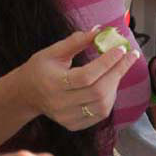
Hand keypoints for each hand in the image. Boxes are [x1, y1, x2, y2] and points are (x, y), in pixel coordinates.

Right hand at [22, 29, 139, 129]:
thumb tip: (99, 30)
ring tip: (118, 68)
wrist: (26, 94)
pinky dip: (110, 98)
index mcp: (53, 83)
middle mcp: (60, 104)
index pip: (86, 76)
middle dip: (118, 72)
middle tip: (129, 56)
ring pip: (102, 105)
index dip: (106, 62)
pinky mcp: (74, 125)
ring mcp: (67, 118)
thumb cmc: (40, 68)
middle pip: (98, 91)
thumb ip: (76, 41)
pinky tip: (110, 84)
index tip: (121, 49)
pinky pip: (100, 114)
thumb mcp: (53, 51)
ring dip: (115, 85)